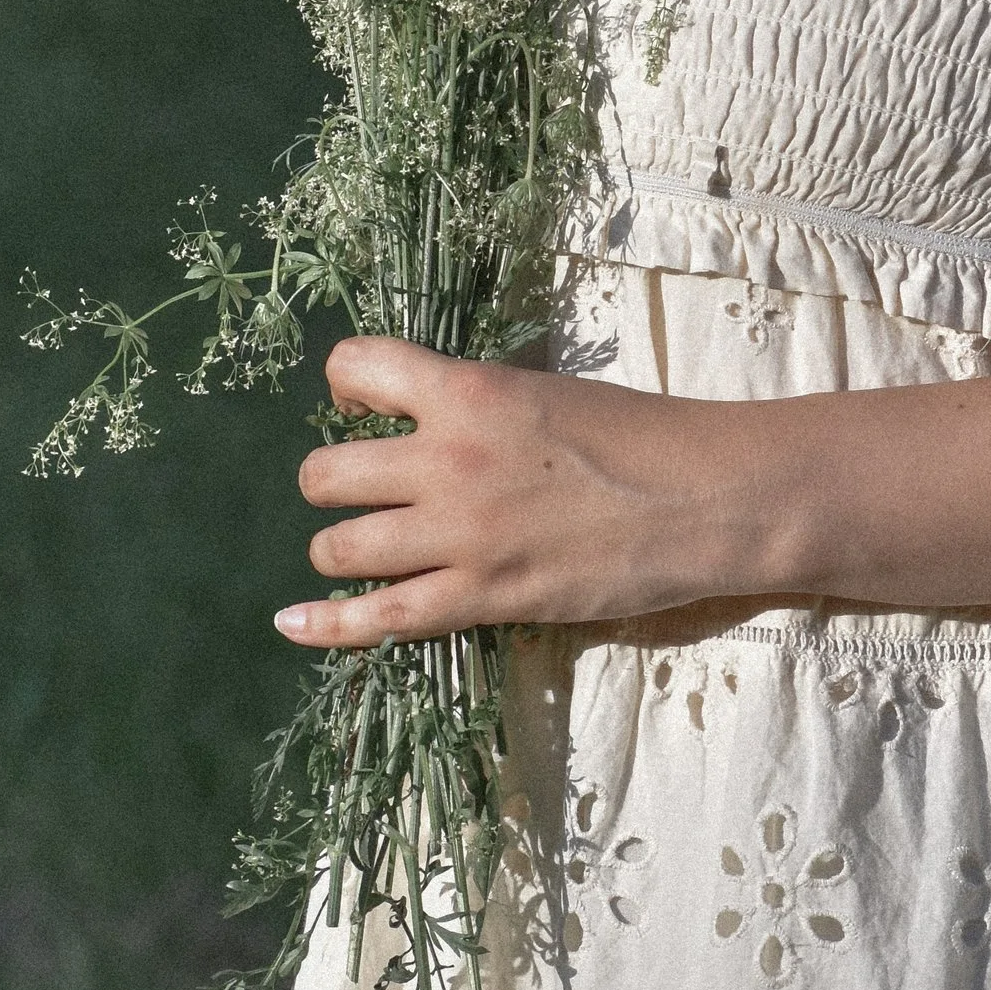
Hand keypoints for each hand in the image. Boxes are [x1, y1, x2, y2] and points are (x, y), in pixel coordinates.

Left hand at [274, 338, 757, 645]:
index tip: (360, 406)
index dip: (345, 386)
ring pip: (340, 545)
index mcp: (467, 391)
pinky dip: (325, 623)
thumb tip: (425, 417)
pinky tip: (291, 622)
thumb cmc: (635, 434)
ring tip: (356, 547)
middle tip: (364, 489)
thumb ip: (475, 405)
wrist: (699, 497)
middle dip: (332, 480)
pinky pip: (379, 618)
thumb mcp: (542, 392)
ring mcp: (460, 535)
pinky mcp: (481, 597)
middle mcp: (448, 459)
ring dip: (337, 547)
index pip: (356, 366)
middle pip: (328, 472)